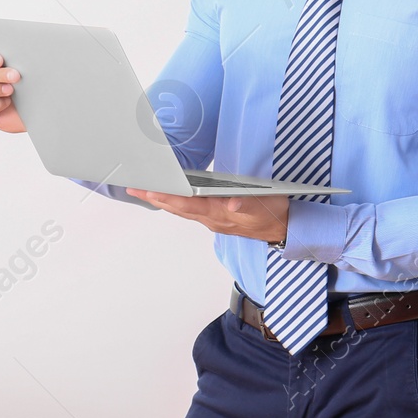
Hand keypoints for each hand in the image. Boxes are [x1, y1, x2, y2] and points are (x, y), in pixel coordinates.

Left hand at [125, 189, 289, 242]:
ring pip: (181, 210)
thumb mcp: (265, 206)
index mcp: (220, 213)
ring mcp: (213, 220)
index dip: (167, 196)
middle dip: (155, 198)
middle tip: (133, 188)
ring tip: (143, 191)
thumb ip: (248, 205)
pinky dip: (175, 203)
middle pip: (177, 207)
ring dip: (162, 200)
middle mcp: (212, 218)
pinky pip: (189, 210)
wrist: (284, 229)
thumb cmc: (273, 214)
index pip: (187, 204)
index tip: (148, 189)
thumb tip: (233, 201)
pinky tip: (168, 197)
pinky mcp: (216, 217)